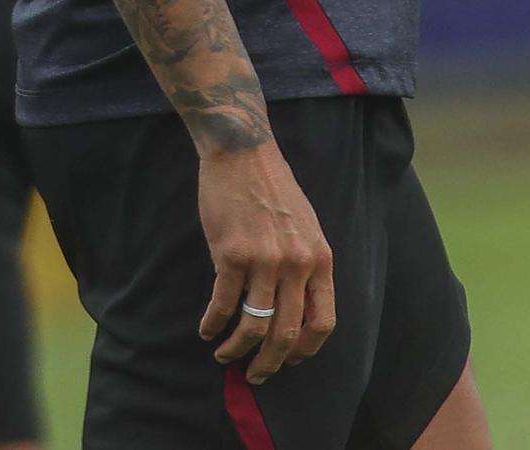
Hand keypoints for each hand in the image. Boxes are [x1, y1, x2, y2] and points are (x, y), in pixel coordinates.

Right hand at [196, 140, 335, 383]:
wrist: (243, 152)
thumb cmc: (273, 188)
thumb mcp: (306, 226)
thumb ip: (305, 264)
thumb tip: (293, 308)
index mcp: (319, 259)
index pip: (323, 322)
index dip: (305, 350)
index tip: (290, 360)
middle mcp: (296, 264)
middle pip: (287, 334)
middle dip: (270, 364)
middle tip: (256, 376)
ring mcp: (264, 261)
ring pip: (254, 325)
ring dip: (237, 350)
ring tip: (225, 355)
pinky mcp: (231, 254)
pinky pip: (222, 304)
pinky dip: (213, 324)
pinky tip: (207, 330)